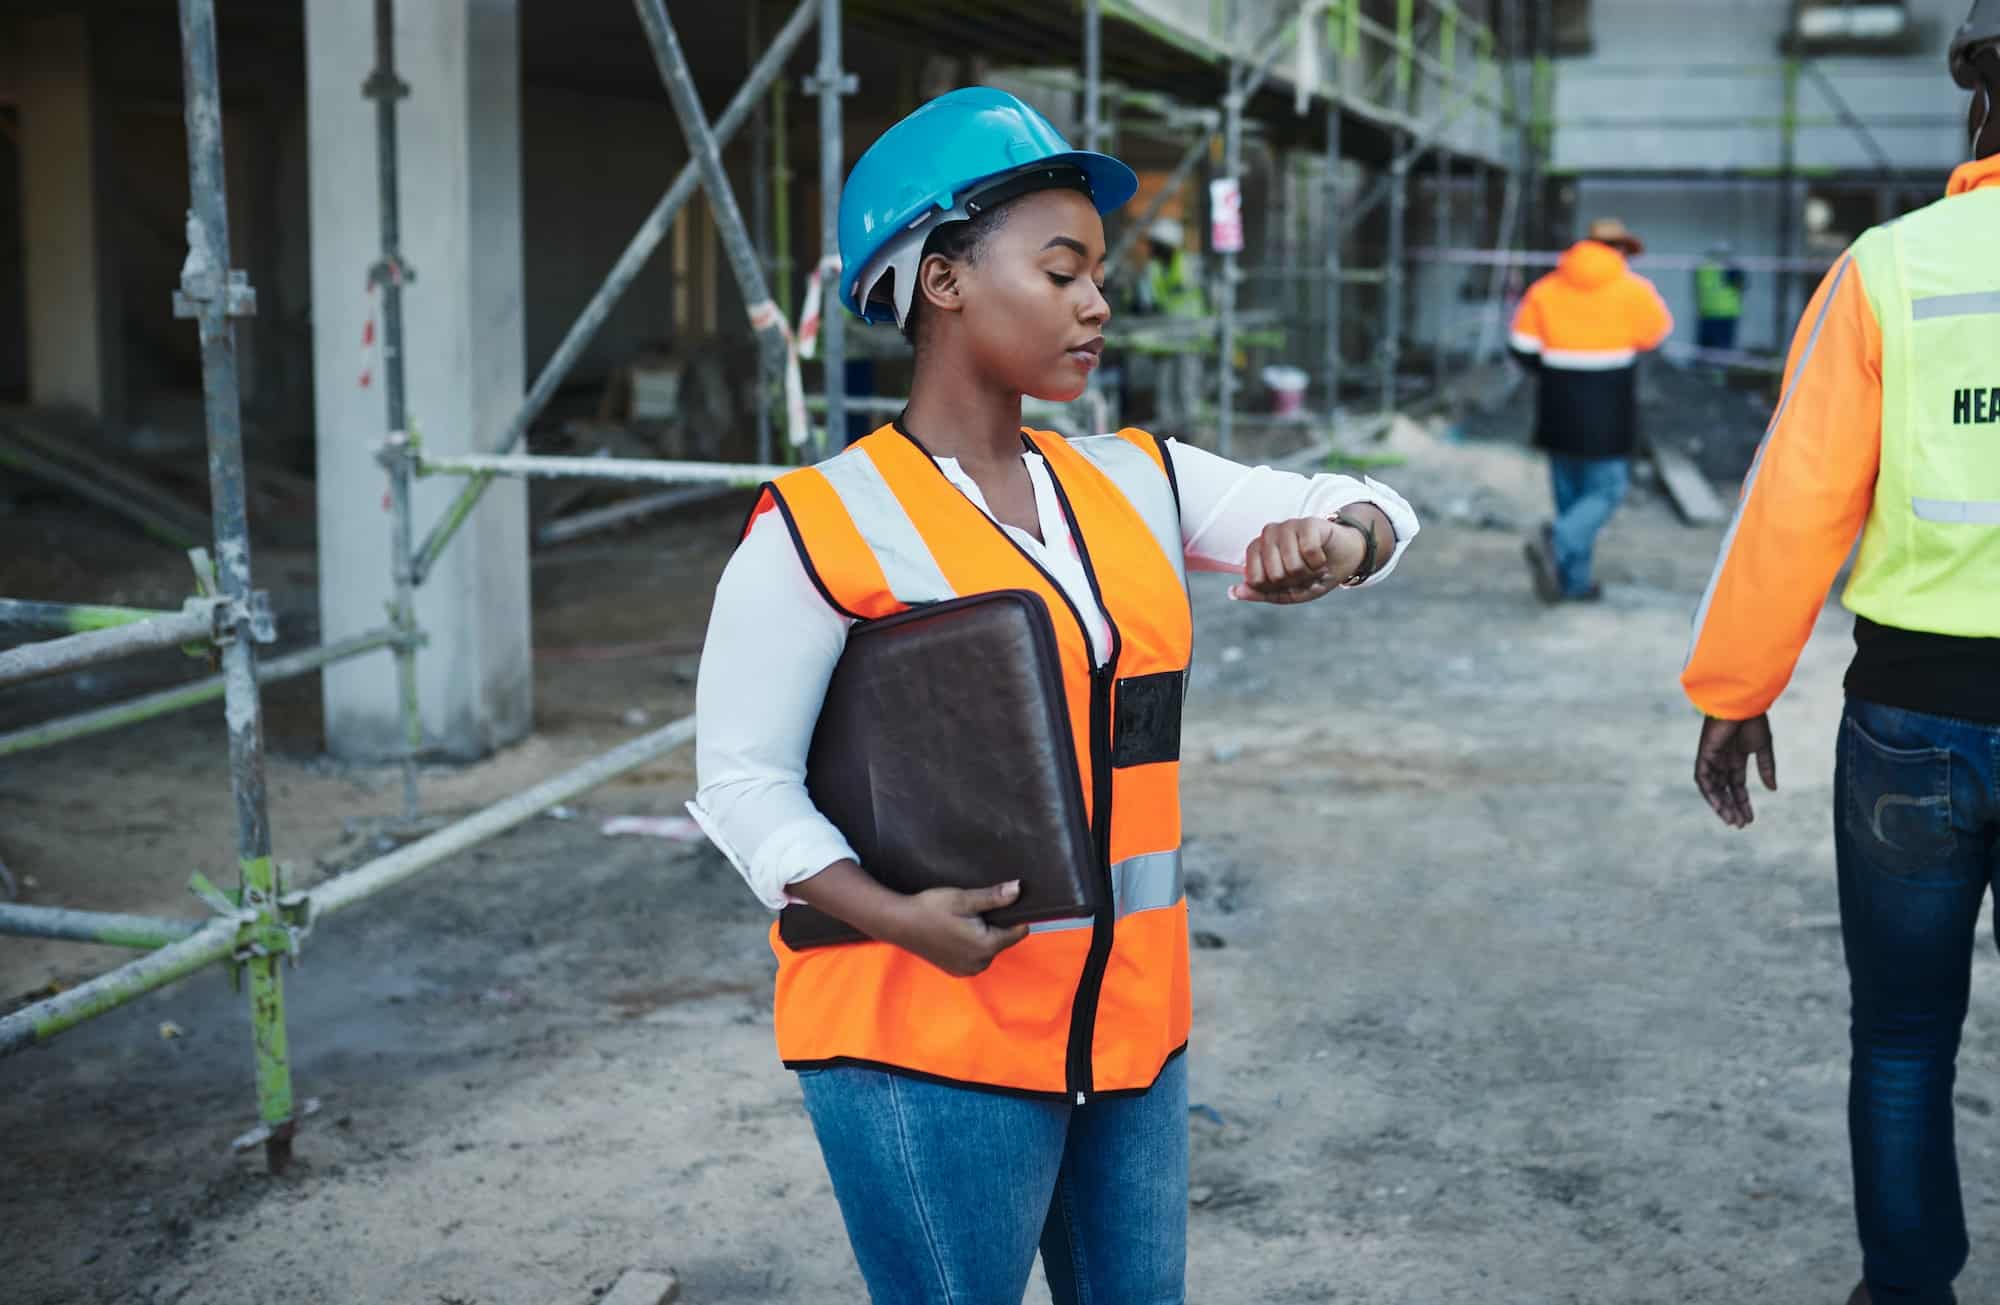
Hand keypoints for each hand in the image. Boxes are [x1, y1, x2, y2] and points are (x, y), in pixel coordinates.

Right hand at [885, 881, 1031, 976]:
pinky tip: (954, 932)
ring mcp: (967, 970)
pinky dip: (970, 946)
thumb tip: (1018, 889)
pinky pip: (975, 957)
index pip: (1018, 933)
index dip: (1013, 916)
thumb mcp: (964, 899)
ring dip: (982, 936)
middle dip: (994, 926)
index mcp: (985, 947)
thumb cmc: (931, 909)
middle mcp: (979, 964)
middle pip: (1002, 941)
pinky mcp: (956, 971)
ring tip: (960, 922)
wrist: (899, 923)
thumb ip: (994, 897)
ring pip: (988, 949)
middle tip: (972, 912)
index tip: (999, 905)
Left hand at [1229, 517, 1366, 603]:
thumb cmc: (1311, 576)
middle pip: (1274, 575)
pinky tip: (1322, 557)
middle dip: (1294, 581)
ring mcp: (1287, 526)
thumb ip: (1259, 593)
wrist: (1344, 561)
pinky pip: (1309, 552)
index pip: (1254, 579)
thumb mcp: (1286, 593)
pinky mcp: (1308, 523)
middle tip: (1304, 572)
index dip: (1274, 588)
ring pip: (1292, 565)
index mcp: (1257, 549)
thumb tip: (1233, 592)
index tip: (1286, 581)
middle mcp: (1268, 534)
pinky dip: (1319, 562)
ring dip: (1309, 573)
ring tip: (1314, 565)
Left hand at [1694, 714, 1776, 828]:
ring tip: (1732, 820)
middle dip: (1732, 807)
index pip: (1737, 786)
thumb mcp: (1763, 748)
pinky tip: (1720, 806)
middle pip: (1725, 790)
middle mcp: (1722, 760)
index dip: (1742, 802)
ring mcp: (1712, 757)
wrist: (1744, 703)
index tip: (1750, 819)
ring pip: (1714, 787)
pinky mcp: (1705, 754)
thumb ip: (1766, 768)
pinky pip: (1704, 778)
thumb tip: (1772, 789)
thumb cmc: (1754, 721)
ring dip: (1721, 805)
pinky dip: (1710, 793)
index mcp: (1736, 758)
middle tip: (1740, 825)